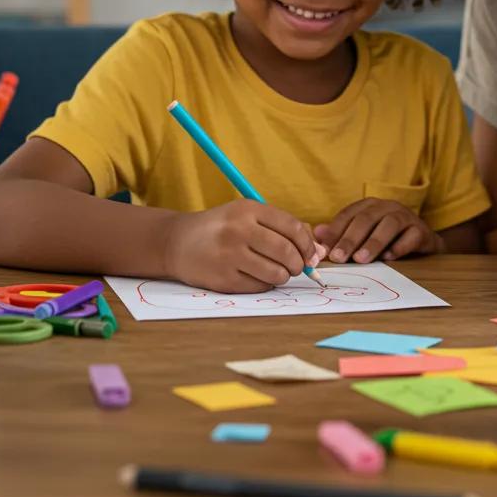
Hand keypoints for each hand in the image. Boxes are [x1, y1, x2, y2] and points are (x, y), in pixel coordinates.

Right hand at [162, 199, 324, 292]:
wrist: (178, 242)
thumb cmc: (222, 228)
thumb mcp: (248, 216)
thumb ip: (282, 229)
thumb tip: (319, 253)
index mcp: (248, 209)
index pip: (292, 228)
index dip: (308, 244)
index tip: (311, 255)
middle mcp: (238, 230)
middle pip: (286, 251)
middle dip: (298, 264)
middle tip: (296, 267)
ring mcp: (229, 256)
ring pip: (275, 273)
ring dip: (283, 276)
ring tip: (277, 272)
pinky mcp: (223, 279)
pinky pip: (259, 287)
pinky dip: (265, 284)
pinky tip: (257, 276)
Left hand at [314, 199, 443, 262]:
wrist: (421, 239)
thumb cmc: (387, 236)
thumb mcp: (363, 234)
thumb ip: (341, 233)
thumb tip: (318, 233)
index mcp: (370, 205)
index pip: (348, 214)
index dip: (336, 231)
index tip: (325, 250)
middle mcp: (387, 207)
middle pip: (367, 218)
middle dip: (350, 238)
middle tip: (338, 257)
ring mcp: (406, 217)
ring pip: (389, 224)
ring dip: (373, 242)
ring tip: (360, 259)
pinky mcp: (421, 230)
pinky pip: (411, 236)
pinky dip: (399, 247)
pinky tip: (388, 258)